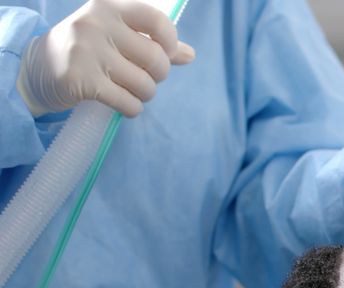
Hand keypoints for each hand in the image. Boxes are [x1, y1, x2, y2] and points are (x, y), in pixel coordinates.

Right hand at [16, 0, 195, 117]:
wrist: (39, 67)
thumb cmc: (88, 49)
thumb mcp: (117, 35)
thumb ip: (153, 42)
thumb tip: (190, 54)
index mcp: (109, 6)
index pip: (157, 20)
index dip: (170, 41)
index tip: (165, 53)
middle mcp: (96, 24)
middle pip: (156, 59)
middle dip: (158, 76)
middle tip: (146, 78)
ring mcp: (86, 51)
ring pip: (144, 85)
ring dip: (146, 95)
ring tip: (135, 92)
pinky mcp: (80, 80)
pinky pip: (127, 102)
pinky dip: (132, 108)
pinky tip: (126, 105)